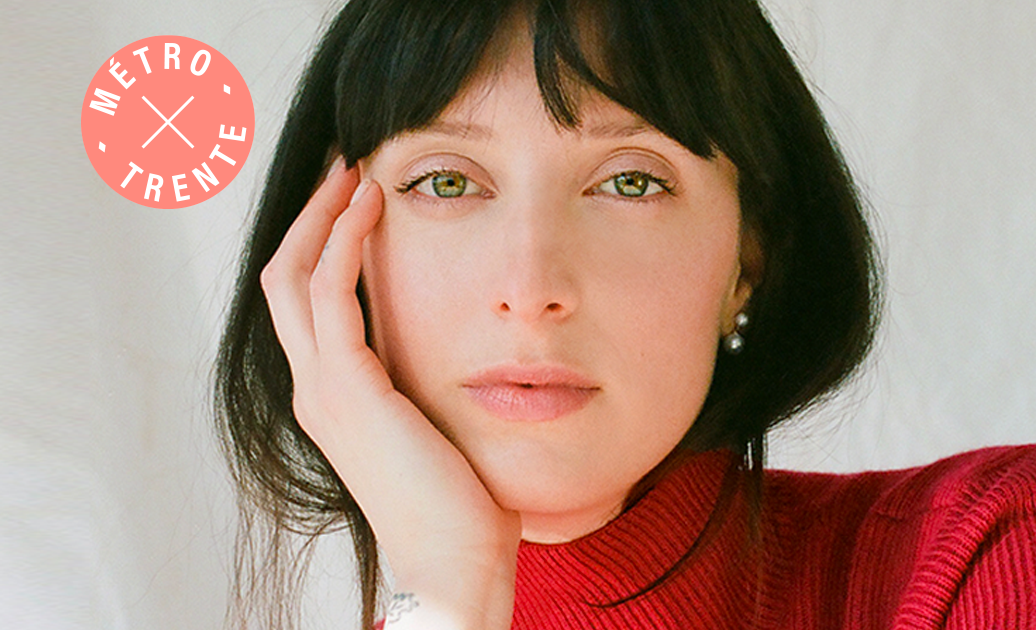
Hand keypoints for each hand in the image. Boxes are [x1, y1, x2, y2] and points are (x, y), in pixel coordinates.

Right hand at [259, 158, 520, 628]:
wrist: (454, 561)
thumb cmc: (457, 500)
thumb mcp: (432, 424)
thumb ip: (421, 379)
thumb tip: (454, 342)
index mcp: (331, 395)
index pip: (304, 301)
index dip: (320, 243)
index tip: (355, 197)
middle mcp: (313, 387)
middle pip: (283, 277)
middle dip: (311, 216)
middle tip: (346, 165)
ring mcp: (323, 388)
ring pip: (295, 274)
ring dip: (324, 214)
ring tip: (358, 169)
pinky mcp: (350, 387)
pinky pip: (333, 290)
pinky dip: (346, 239)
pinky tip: (375, 205)